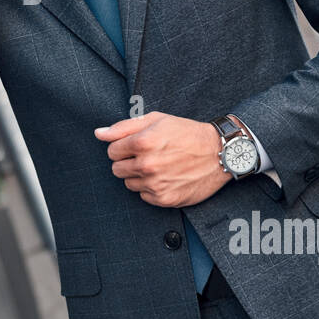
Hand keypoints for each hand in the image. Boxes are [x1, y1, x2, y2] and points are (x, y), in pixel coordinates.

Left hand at [94, 111, 229, 206]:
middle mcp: (147, 165)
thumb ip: (123, 127)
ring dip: (139, 176)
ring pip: (129, 184)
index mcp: (142, 142)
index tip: (135, 146)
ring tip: (159, 166)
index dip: (122, 147)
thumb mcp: (156, 119)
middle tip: (148, 156)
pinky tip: (166, 177)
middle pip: (116, 169)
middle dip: (128, 162)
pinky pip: (144, 196)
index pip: (111, 151)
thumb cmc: (187, 133)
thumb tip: (99, 133)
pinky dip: (151, 189)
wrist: (219, 153)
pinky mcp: (164, 199)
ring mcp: (155, 184)